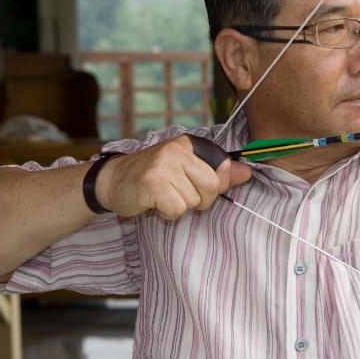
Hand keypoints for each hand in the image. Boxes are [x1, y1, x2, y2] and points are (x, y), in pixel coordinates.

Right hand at [95, 136, 251, 219]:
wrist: (112, 181)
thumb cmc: (153, 177)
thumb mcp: (186, 170)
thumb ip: (217, 172)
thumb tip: (246, 172)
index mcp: (189, 144)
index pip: (223, 166)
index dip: (216, 185)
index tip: (198, 186)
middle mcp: (177, 150)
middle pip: (212, 186)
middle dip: (200, 200)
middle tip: (179, 195)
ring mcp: (163, 165)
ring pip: (194, 200)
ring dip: (180, 206)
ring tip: (163, 196)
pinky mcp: (152, 184)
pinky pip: (177, 209)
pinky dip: (167, 213)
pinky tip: (155, 203)